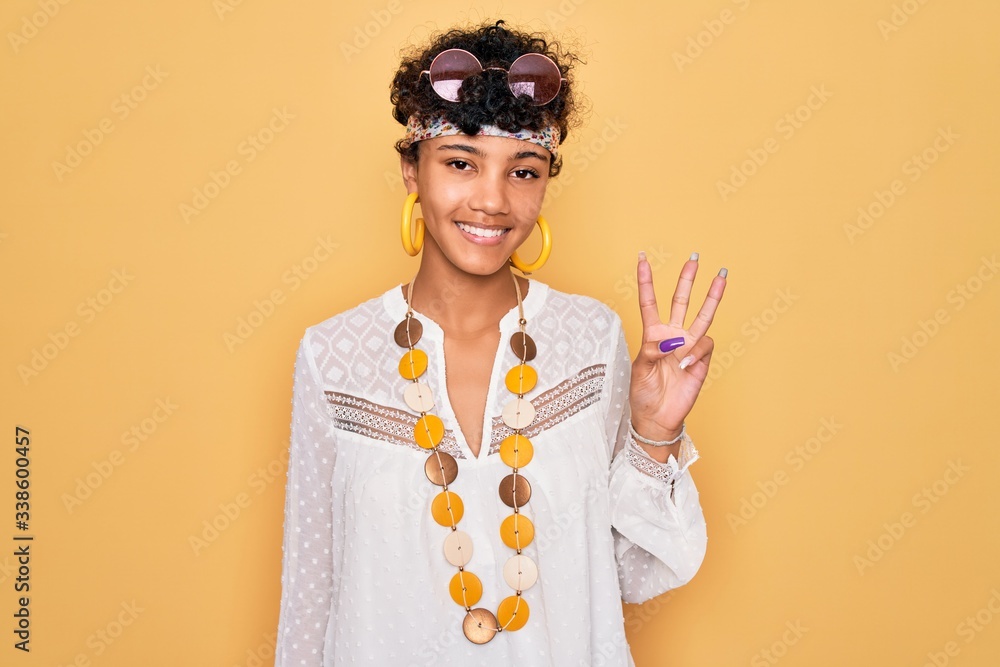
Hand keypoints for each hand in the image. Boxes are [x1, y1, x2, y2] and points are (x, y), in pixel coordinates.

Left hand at [629, 252, 726, 441]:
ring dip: (712, 297)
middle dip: (688, 280)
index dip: (646, 281)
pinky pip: (705, 345)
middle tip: (694, 258)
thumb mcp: (638, 369)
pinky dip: (695, 351)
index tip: (642, 259)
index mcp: (653, 334)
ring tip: (721, 277)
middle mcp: (673, 336)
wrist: (658, 417)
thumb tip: (669, 341)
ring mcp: (689, 347)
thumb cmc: (644, 393)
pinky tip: (686, 363)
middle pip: (681, 302)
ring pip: (703, 316)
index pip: (649, 303)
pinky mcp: (702, 360)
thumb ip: (650, 350)